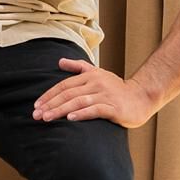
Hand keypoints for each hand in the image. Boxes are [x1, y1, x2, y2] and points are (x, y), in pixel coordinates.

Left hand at [33, 58, 159, 127]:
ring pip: (78, 101)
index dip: (49, 95)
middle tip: (36, 115)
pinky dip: (82, 113)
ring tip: (47, 118)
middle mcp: (96, 84)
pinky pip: (95, 110)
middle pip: (68, 94)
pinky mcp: (114, 108)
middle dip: (50, 104)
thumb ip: (79, 67)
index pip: (64, 85)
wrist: (142, 97)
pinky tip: (70, 118)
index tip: (37, 105)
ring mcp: (105, 95)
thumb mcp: (98, 73)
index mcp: (89, 76)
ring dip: (60, 110)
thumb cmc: (117, 88)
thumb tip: (60, 61)